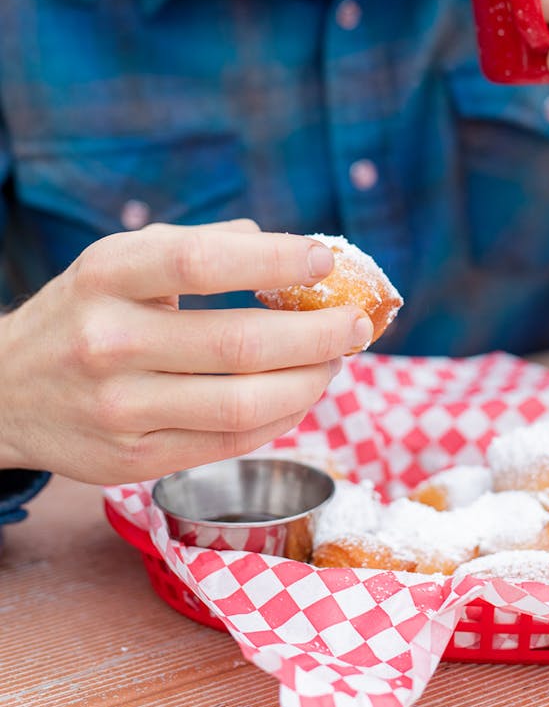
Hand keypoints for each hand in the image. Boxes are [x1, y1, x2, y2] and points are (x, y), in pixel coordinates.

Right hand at [0, 220, 372, 483]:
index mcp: (108, 276)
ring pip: (244, 404)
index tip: (326, 260)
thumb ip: (201, 246)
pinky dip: (281, 418)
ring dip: (310, 382)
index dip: (275, 260)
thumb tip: (289, 249)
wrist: (6, 390)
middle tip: (357, 323)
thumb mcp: (122, 259)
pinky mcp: (135, 460)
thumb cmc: (85, 311)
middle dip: (318, 334)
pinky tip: (301, 394)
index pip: (201, 263)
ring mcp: (121, 409)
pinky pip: (230, 443)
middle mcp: (110, 342)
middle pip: (239, 343)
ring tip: (336, 360)